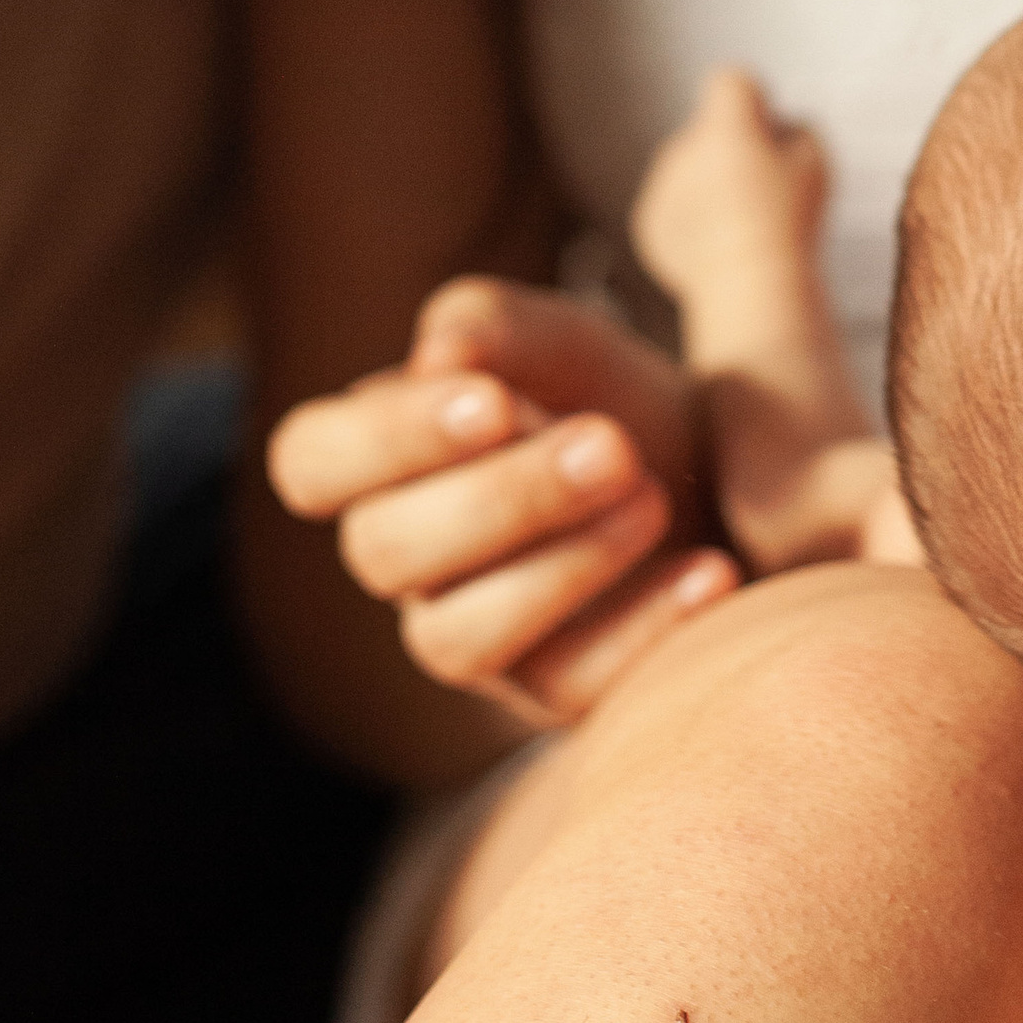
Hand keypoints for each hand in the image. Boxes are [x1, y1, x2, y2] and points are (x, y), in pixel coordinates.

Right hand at [269, 277, 740, 724]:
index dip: (386, 438)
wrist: (710, 473)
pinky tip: (712, 573)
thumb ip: (496, 327)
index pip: (311, 461)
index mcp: (381, 459)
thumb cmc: (599, 393)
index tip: (493, 401)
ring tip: (652, 498)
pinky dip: (643, 633)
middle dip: (500, 497)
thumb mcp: (562, 340)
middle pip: (385, 552)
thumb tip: (436, 354)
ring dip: (561, 568)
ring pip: (456, 642)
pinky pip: (569, 692)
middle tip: (611, 445)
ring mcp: (470, 638)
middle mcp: (406, 559)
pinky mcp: (549, 695)